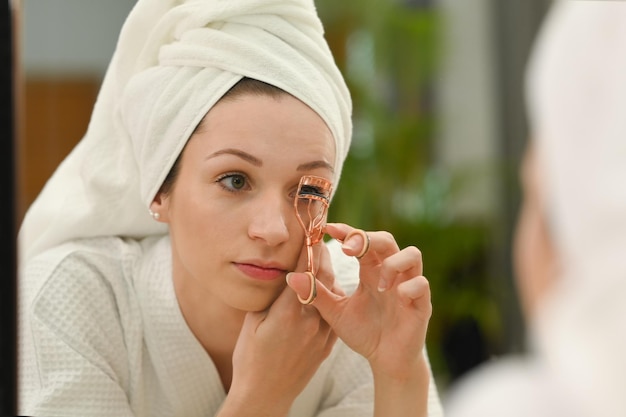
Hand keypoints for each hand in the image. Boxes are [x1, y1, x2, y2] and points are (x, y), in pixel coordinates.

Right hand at [222, 245, 337, 416]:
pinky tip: (325, 289)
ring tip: (321, 261)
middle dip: (321, 255)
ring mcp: (322, 333)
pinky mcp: (328, 344)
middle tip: (318, 239)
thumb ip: (268, 296)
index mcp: (288, 312)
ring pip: (334, 292)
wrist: (266, 395)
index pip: (304, 269)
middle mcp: (310, 320)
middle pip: (324, 277)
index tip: (311, 230)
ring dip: (328, 275)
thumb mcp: (252, 323)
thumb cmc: (250, 358)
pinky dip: (331, 296)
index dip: (309, 247)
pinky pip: (334, 312)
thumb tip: (279, 272)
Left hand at [286, 222, 431, 379]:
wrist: (386, 361)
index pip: (362, 240)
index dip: (348, 231)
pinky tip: (396, 298)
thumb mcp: (335, 313)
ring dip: (393, 262)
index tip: (329, 229)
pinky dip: (409, 286)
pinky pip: (421, 284)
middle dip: (368, 238)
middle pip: (387, 239)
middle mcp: (391, 273)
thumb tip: (292, 277)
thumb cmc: (363, 332)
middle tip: (349, 249)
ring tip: (379, 283)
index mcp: (371, 270)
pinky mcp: (421, 305)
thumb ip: (317, 294)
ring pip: (412, 254)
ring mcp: (408, 286)